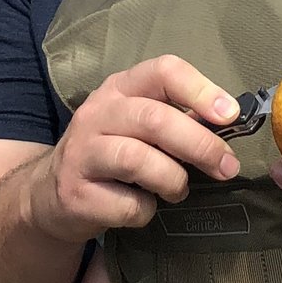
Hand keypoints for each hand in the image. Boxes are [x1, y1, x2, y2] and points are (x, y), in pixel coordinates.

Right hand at [25, 56, 240, 246]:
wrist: (51, 194)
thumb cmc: (110, 154)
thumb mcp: (136, 125)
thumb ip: (176, 119)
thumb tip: (230, 123)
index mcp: (119, 89)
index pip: (162, 71)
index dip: (200, 89)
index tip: (229, 114)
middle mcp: (97, 114)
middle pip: (155, 119)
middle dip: (200, 144)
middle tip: (227, 167)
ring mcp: (81, 153)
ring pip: (139, 160)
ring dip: (173, 180)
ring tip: (178, 190)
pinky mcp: (76, 194)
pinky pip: (128, 204)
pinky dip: (147, 211)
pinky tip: (142, 207)